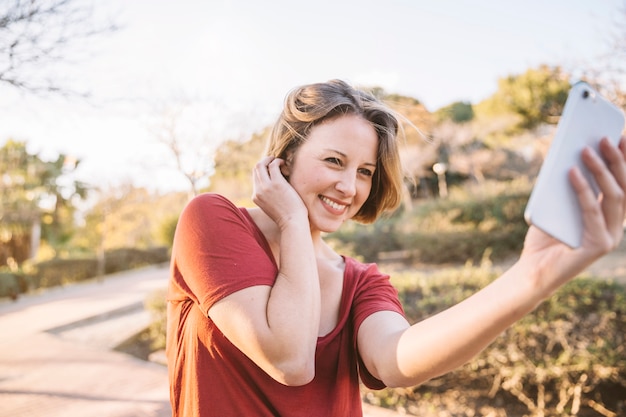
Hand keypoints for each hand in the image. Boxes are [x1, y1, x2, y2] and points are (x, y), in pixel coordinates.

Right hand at [252, 156, 307, 228]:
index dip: (263, 170)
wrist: (292, 223)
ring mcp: (266, 187)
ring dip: (270, 159)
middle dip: (264, 162)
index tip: (272, 169)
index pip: (255, 178)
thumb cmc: (287, 217)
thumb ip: (270, 198)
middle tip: (274, 161)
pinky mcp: (276, 183)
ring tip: (280, 161)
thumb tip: (276, 189)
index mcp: (256, 197)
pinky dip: (278, 161)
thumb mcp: (273, 207)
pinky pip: (273, 165)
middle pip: (255, 169)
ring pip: (261, 164)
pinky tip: (284, 164)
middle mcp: (258, 191)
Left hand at [521, 136, 625, 293]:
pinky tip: (571, 172)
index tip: (622, 135)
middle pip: (623, 187)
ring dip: (600, 170)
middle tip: (605, 137)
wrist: (533, 271)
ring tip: (585, 149)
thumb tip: (569, 156)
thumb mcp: (557, 207)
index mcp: (610, 217)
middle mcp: (615, 227)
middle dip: (616, 160)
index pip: (623, 184)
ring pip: (613, 196)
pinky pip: (591, 211)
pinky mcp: (597, 246)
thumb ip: (568, 188)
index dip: (625, 160)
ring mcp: (610, 237)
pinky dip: (582, 189)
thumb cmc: (545, 238)